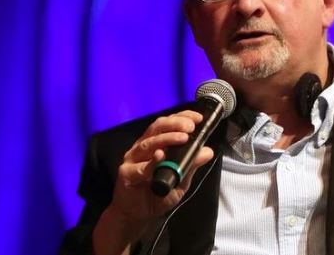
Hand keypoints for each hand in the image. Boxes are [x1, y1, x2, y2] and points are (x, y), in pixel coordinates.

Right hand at [93, 110, 214, 254]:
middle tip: (190, 127)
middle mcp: (142, 147)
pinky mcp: (126, 174)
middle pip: (157, 127)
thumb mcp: (181, 179)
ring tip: (183, 138)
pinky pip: (140, 166)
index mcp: (155, 143)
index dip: (181, 117)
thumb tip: (208, 151)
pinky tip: (160, 157)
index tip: (197, 119)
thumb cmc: (158, 194)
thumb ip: (191, 165)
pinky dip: (151, 161)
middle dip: (175, 124)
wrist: (138, 215)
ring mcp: (132, 159)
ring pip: (149, 143)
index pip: (167, 124)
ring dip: (167, 138)